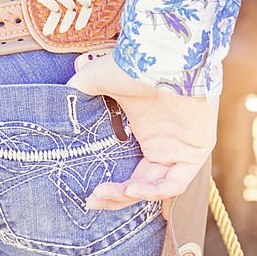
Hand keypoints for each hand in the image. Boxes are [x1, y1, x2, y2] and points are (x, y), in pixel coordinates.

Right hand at [67, 51, 217, 208]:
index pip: (132, 176)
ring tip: (108, 192)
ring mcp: (182, 149)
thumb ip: (79, 93)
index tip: (90, 195)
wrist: (160, 56)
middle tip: (93, 199)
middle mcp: (165, 146)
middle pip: (142, 187)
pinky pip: (177, 182)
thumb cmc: (132, 65)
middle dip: (116, 197)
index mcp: (148, 136)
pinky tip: (132, 188)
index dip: (112, 190)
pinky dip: (155, 191)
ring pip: (157, 189)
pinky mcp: (197, 149)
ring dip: (132, 195)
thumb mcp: (96, 80)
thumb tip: (59, 101)